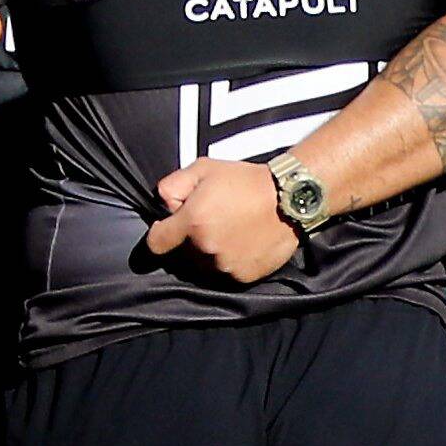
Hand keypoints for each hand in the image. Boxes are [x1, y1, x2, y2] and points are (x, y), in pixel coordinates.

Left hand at [143, 157, 300, 281]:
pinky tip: (245, 242)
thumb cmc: (247, 181)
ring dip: (212, 252)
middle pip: (184, 254)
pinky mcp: (244, 276)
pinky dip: (232, 261)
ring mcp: (226, 265)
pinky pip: (228, 273)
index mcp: (192, 221)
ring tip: (232, 231)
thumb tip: (163, 205)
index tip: (169, 229)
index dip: (160, 234)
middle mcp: (206, 248)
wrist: (290, 198)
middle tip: (213, 220)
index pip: (156, 243)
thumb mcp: (204, 168)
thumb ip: (173, 185)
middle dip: (192, 239)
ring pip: (206, 265)